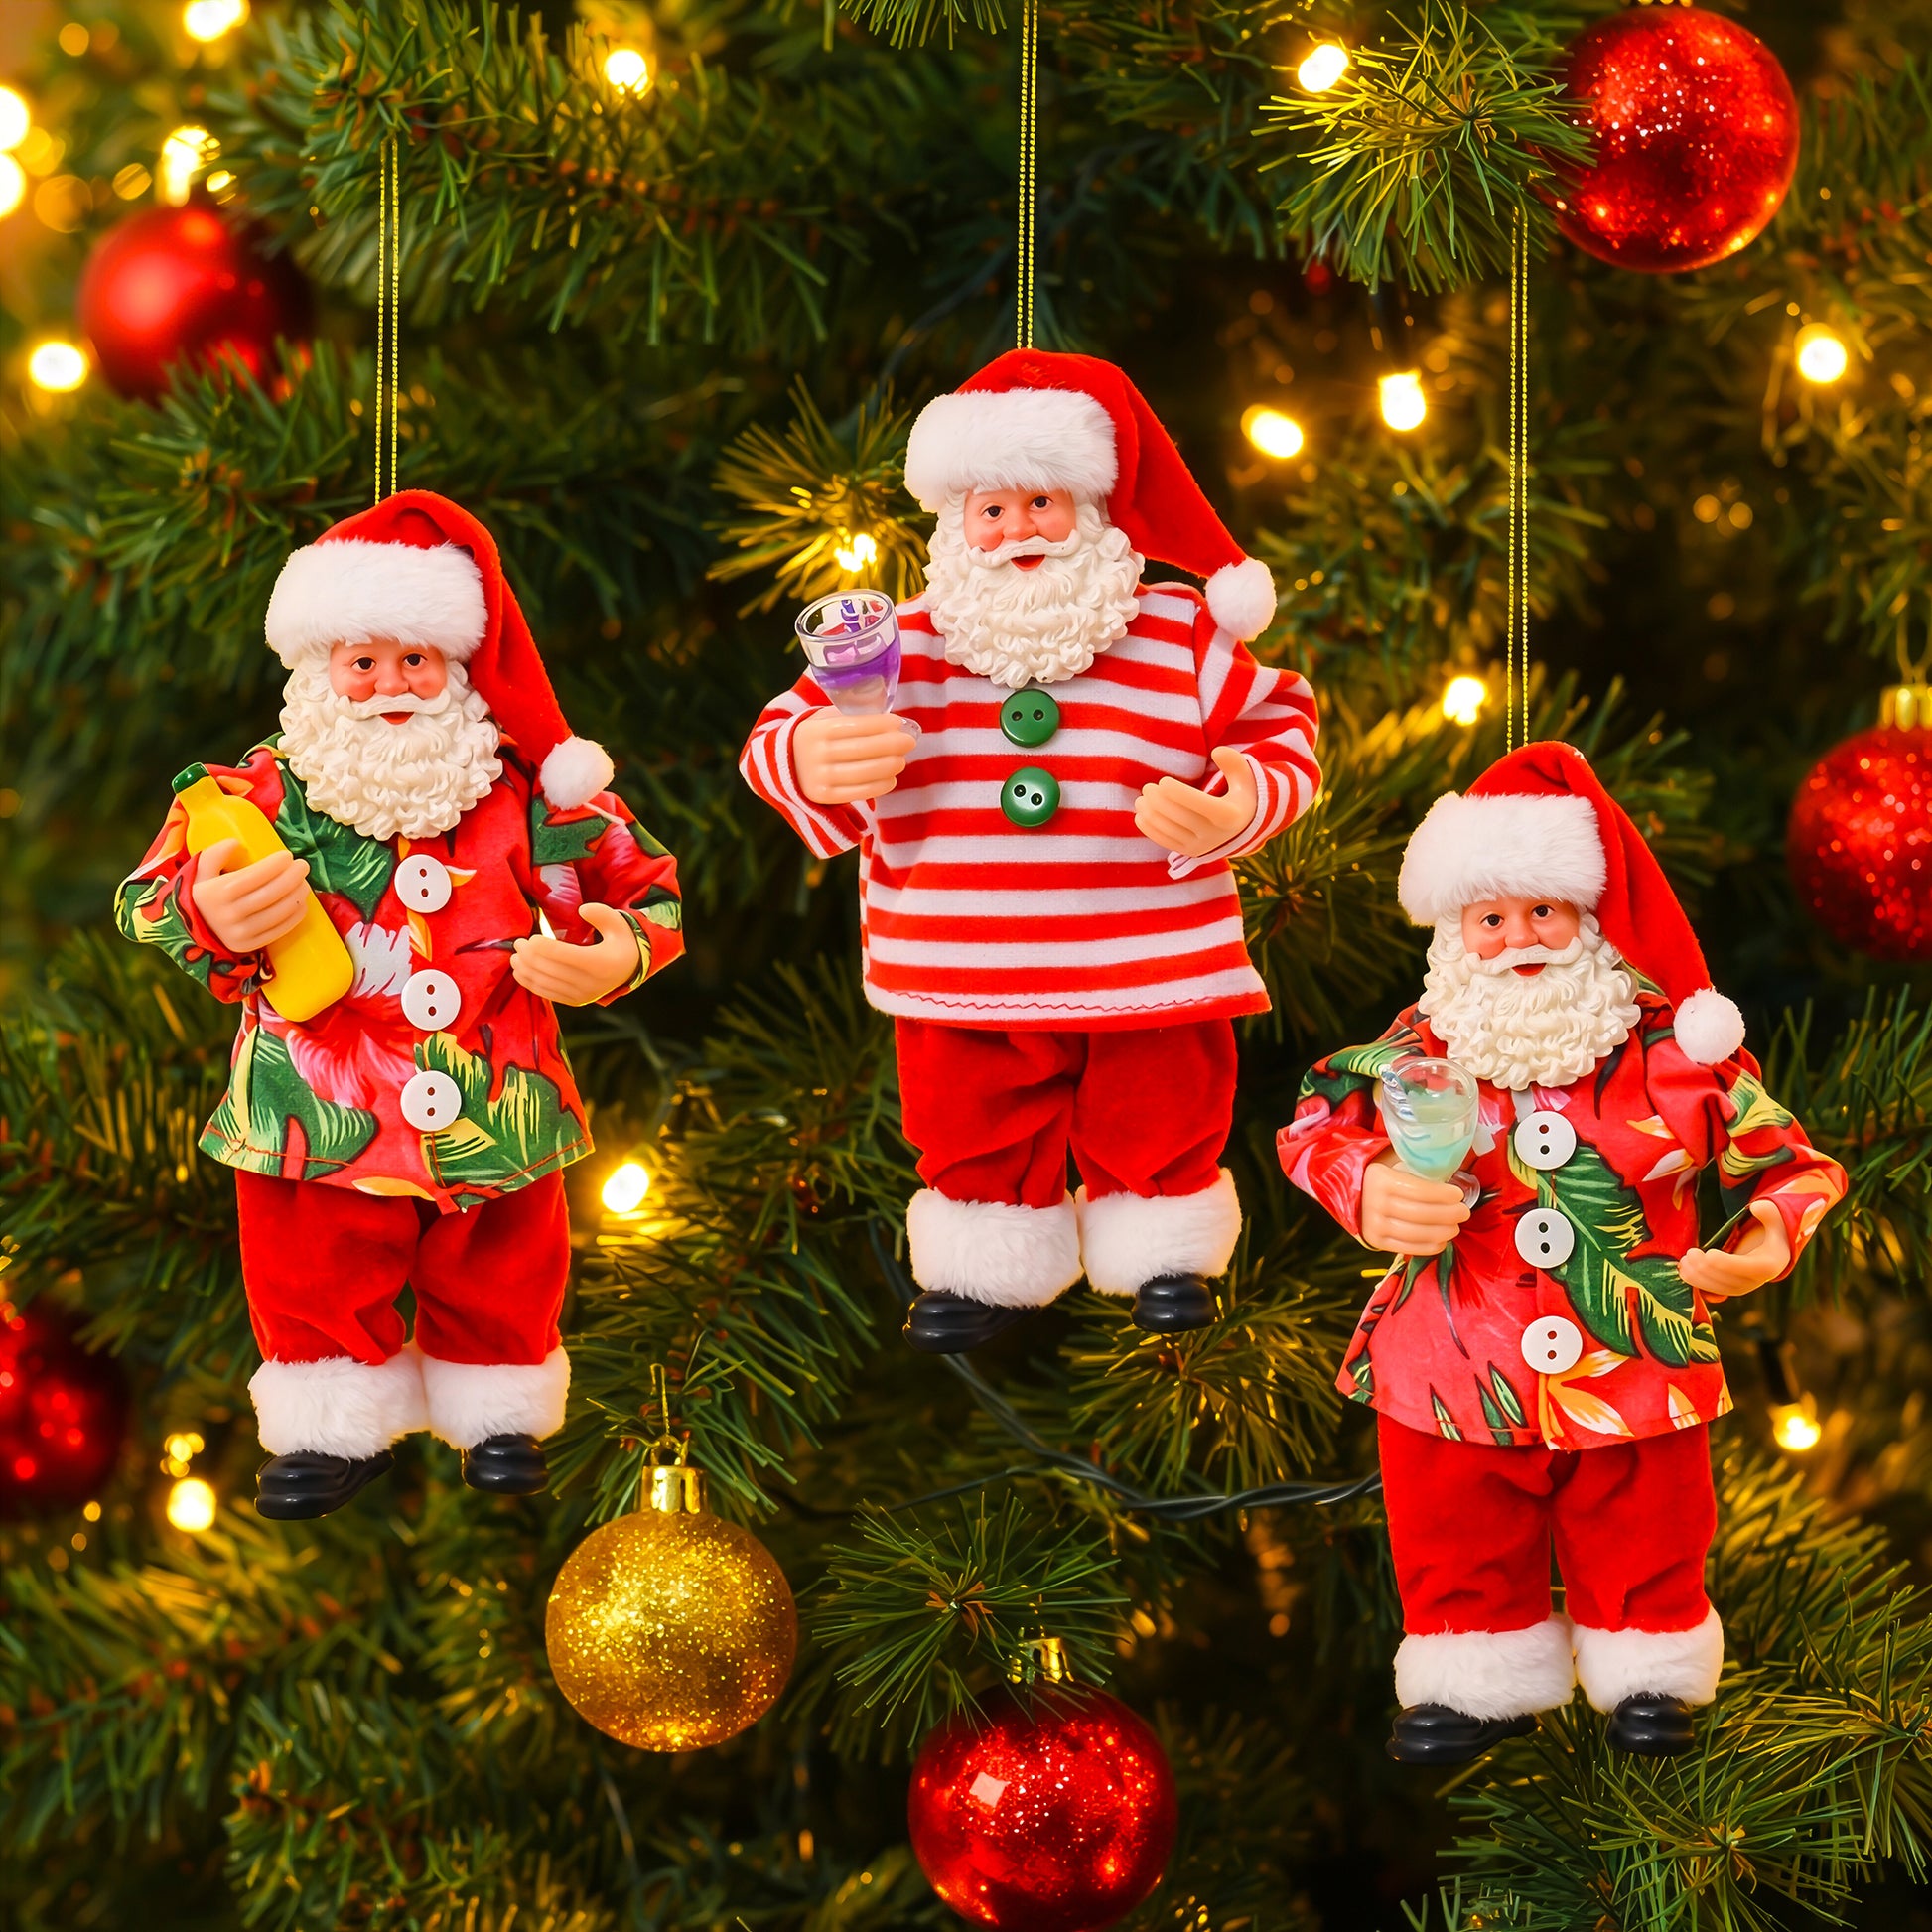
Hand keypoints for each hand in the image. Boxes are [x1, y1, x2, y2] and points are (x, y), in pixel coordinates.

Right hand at [189, 839, 311, 953]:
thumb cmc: (199, 897)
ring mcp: (241, 933)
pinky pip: (280, 929)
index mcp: (217, 893)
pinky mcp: (250, 946)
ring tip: (304, 883)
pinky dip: (296, 915)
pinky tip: (300, 903)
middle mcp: (230, 914)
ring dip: (297, 894)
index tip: (287, 855)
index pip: (254, 876)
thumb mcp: (197, 873)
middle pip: (271, 893)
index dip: (274, 865)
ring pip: (280, 911)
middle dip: (292, 877)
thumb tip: (235, 843)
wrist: (191, 933)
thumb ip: (213, 855)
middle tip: (303, 865)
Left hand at [511, 903, 640, 1005]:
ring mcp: (581, 995)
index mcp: (599, 963)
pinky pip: (546, 993)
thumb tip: (582, 910)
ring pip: (543, 983)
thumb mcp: (619, 924)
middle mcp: (589, 983)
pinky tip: (521, 971)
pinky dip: (530, 983)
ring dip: (524, 969)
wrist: (630, 970)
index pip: (560, 955)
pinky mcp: (574, 1001)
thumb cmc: (621, 943)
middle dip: (527, 956)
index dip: (539, 946)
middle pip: (547, 969)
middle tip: (518, 943)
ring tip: (516, 956)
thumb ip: (601, 914)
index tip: (530, 938)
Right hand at [793, 709, 915, 805]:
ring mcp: (819, 777)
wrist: (788, 765)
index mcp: (815, 730)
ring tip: (901, 760)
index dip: (880, 724)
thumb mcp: (824, 719)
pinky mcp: (824, 796)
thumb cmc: (818, 737)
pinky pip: (859, 792)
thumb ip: (851, 716)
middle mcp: (815, 754)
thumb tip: (893, 722)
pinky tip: (891, 778)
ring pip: (864, 772)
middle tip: (909, 741)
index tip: (899, 723)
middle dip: (892, 745)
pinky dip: (880, 785)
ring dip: (889, 766)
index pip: (855, 725)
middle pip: (863, 749)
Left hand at [1135, 748, 1257, 857]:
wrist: (1243, 829)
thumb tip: (1217, 752)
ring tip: (1142, 799)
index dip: (1177, 792)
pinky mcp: (1190, 852)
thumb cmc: (1240, 796)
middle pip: (1179, 817)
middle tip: (1147, 788)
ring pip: (1169, 830)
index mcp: (1228, 815)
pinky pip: (1165, 842)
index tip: (1162, 781)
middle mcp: (1214, 834)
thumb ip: (1234, 761)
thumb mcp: (1245, 778)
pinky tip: (1141, 815)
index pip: (1198, 803)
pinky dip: (1150, 829)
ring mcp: (1201, 846)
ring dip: (1150, 814)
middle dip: (1158, 801)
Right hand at [1361, 1151, 1469, 1256]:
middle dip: (1448, 1215)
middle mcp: (1374, 1202)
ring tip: (1455, 1227)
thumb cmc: (1386, 1174)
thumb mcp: (1397, 1161)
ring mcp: (1374, 1224)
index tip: (1458, 1194)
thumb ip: (1419, 1165)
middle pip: (1420, 1214)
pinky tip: (1441, 1241)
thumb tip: (1452, 1173)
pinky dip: (1428, 1247)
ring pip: (1415, 1233)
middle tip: (1463, 1212)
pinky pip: (1406, 1247)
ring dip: (1441, 1232)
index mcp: (1381, 1179)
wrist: (1356, 1192)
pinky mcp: (1375, 1240)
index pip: (1418, 1190)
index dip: (1442, 1195)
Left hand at [1678, 1201, 1790, 1301]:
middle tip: (1689, 1253)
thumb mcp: (1775, 1220)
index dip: (1726, 1263)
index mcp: (1767, 1265)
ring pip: (1717, 1288)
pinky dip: (1697, 1283)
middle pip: (1727, 1280)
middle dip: (1705, 1268)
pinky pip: (1713, 1291)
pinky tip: (1683, 1271)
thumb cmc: (1771, 1233)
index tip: (1709, 1253)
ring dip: (1697, 1277)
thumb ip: (1769, 1212)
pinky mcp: (1730, 1289)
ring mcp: (1742, 1288)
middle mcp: (1755, 1281)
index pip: (1745, 1268)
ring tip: (1683, 1261)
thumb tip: (1756, 1207)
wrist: (1772, 1252)